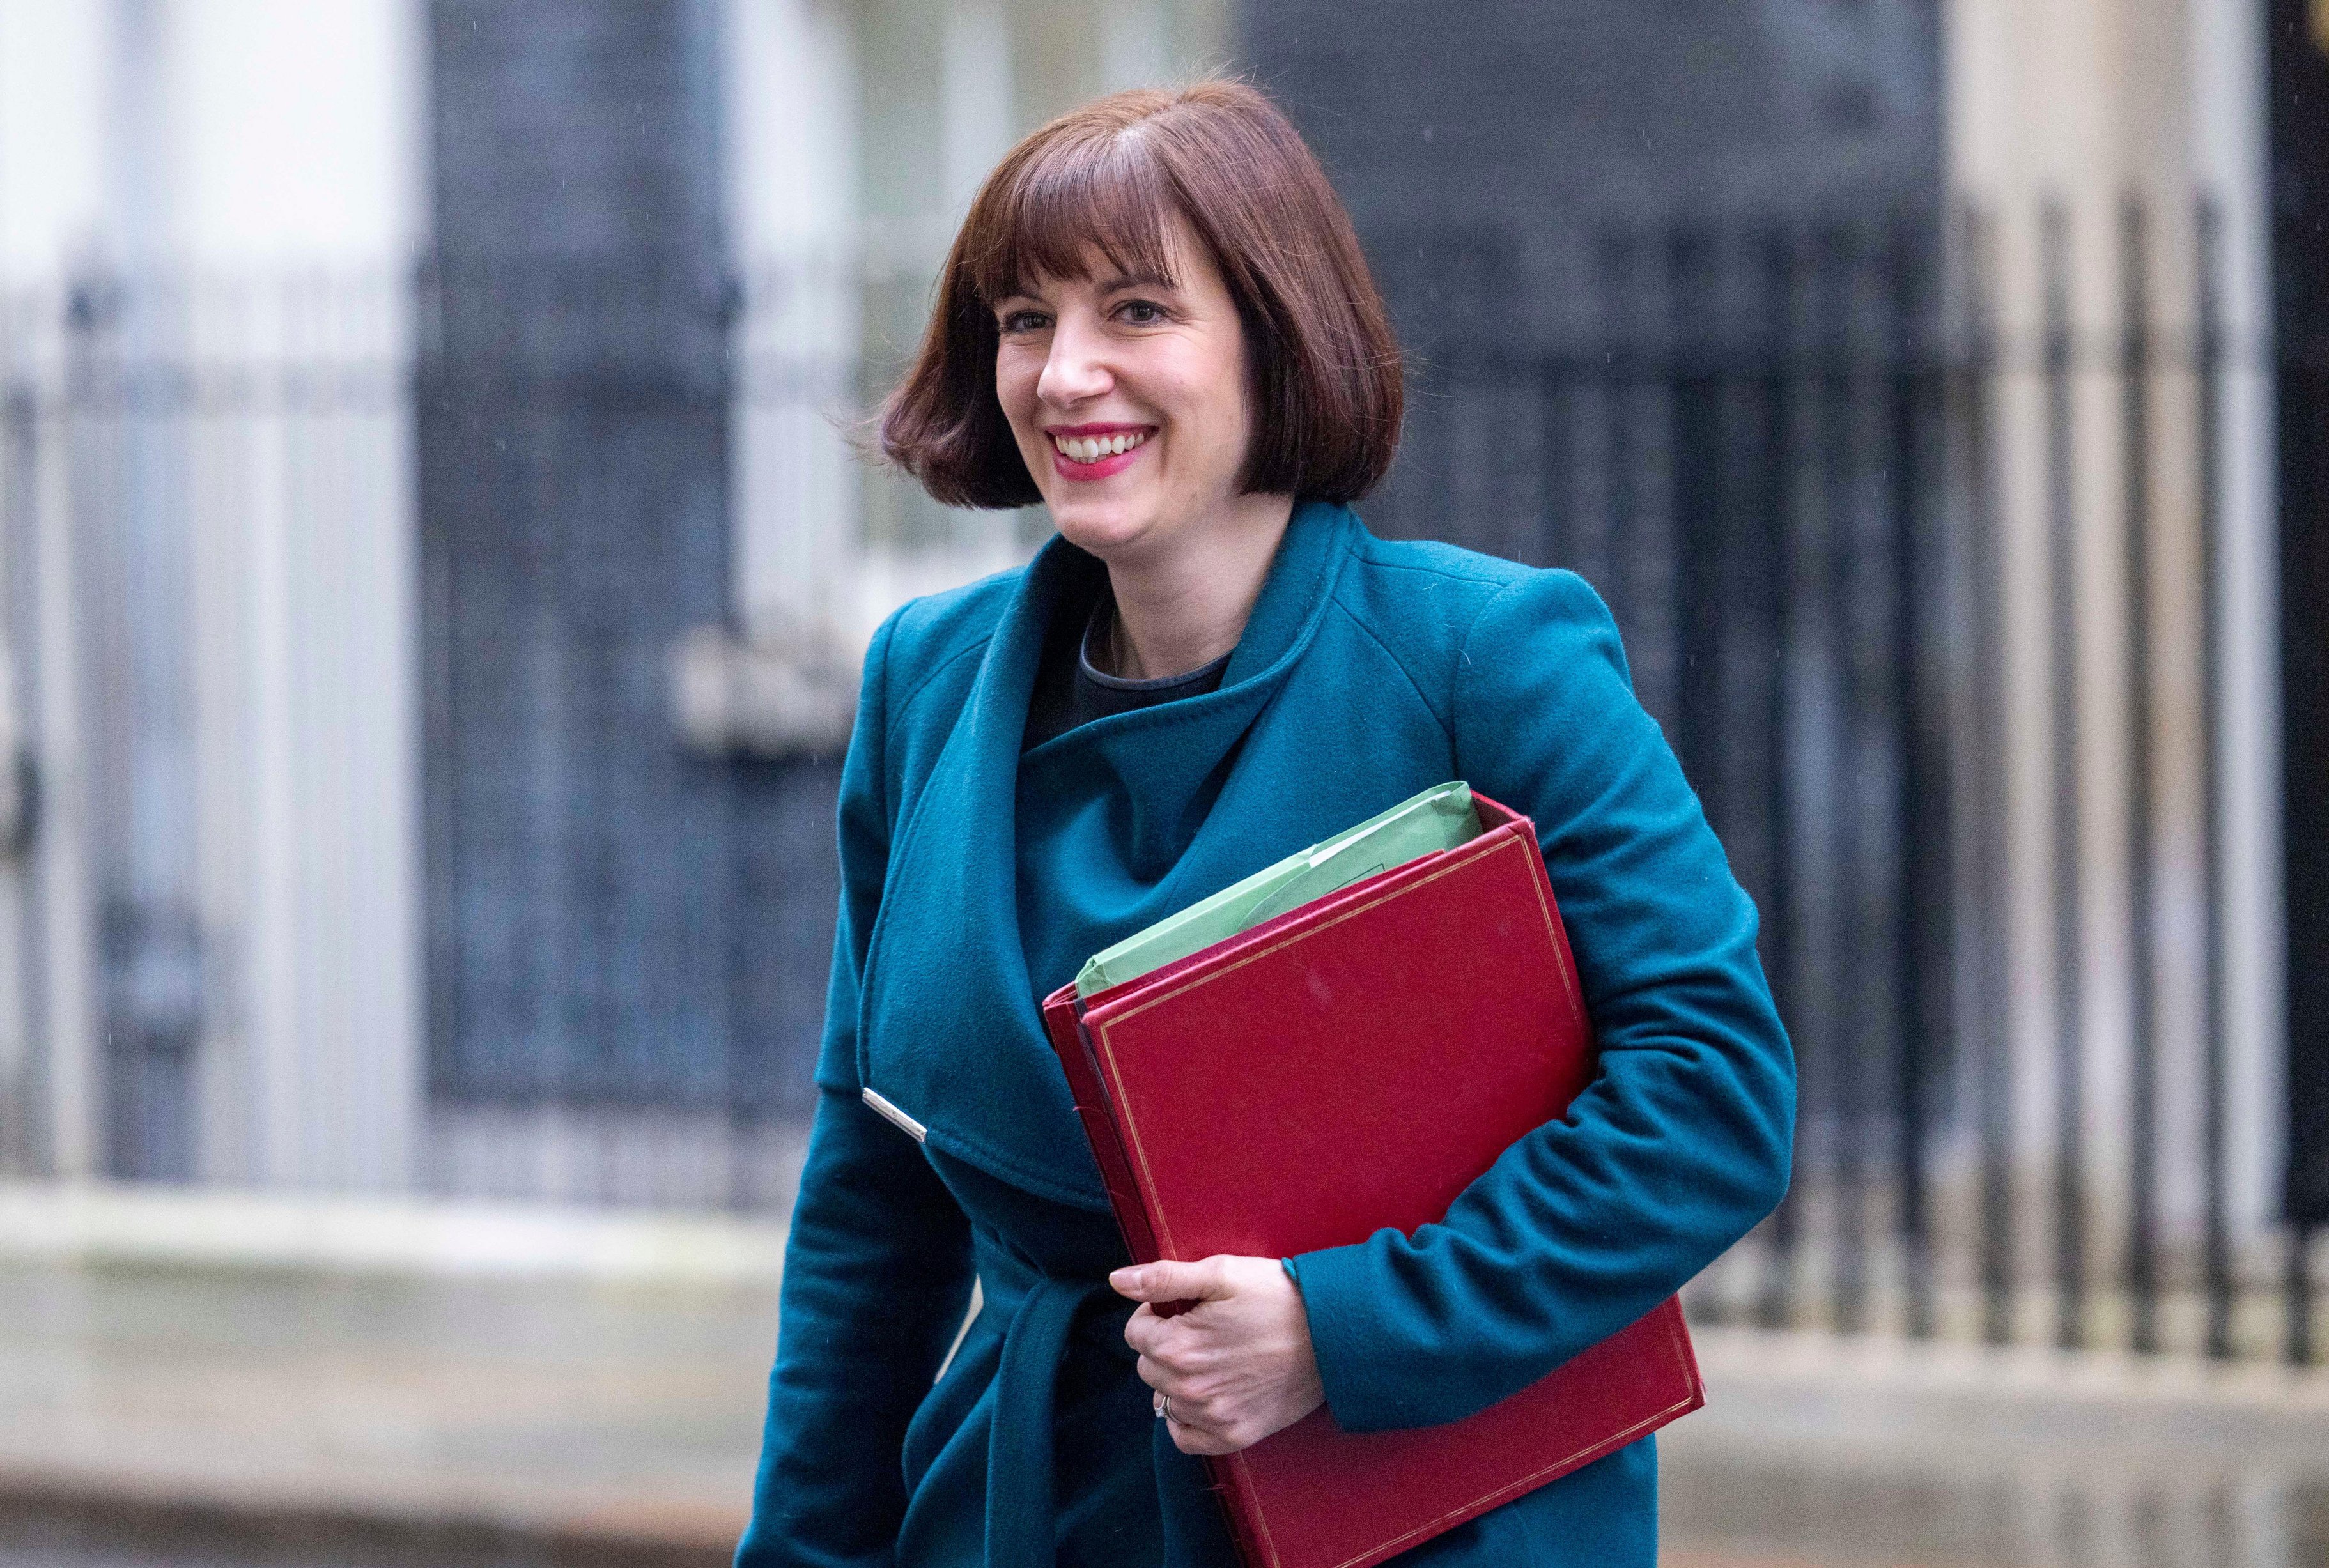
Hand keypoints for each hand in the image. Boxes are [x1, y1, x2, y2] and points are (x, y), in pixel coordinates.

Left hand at [1112, 1255, 1326, 1455]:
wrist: (1334, 1334)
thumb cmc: (1278, 1297)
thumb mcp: (1221, 1273)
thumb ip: (1163, 1278)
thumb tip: (1117, 1280)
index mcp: (1178, 1346)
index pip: (1136, 1332)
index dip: (1156, 1314)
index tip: (1183, 1308)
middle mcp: (1188, 1389)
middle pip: (1148, 1365)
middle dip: (1165, 1345)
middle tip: (1202, 1329)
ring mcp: (1212, 1417)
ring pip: (1165, 1398)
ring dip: (1177, 1378)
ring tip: (1213, 1357)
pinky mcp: (1235, 1436)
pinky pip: (1185, 1437)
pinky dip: (1187, 1419)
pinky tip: (1207, 1394)